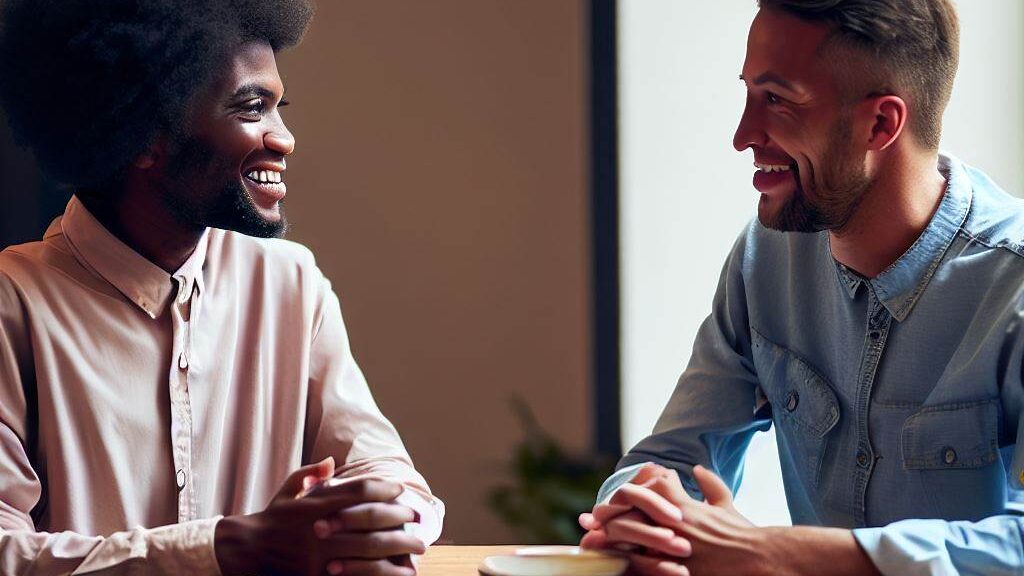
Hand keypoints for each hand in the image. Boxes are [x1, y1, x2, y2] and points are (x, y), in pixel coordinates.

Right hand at [215, 457, 425, 575]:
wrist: (246, 553)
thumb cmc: (272, 520)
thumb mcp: (287, 492)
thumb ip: (309, 474)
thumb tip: (331, 461)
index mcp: (314, 506)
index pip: (356, 492)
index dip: (382, 489)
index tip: (400, 490)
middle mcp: (318, 530)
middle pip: (368, 522)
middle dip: (398, 519)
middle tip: (418, 519)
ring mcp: (318, 557)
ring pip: (367, 552)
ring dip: (396, 549)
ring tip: (418, 549)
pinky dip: (379, 574)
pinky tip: (398, 573)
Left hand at [581, 465, 755, 575]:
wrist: (759, 560)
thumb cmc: (743, 533)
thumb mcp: (726, 504)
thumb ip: (710, 483)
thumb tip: (696, 469)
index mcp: (681, 505)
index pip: (639, 491)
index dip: (620, 496)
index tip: (608, 502)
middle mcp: (672, 524)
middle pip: (625, 515)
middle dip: (606, 518)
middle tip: (591, 523)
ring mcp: (672, 549)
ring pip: (628, 541)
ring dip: (609, 541)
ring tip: (595, 543)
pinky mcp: (676, 571)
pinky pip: (642, 567)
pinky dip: (626, 563)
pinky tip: (616, 563)